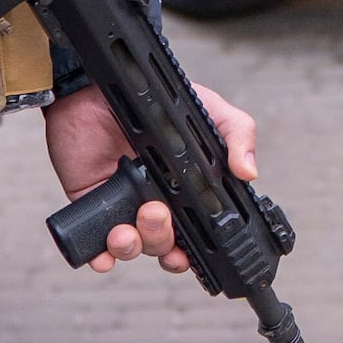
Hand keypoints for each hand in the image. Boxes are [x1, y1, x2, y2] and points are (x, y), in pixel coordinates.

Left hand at [45, 83, 260, 275]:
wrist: (102, 87)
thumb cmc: (156, 99)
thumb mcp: (208, 111)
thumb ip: (238, 133)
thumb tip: (250, 172)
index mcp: (185, 191)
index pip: (194, 233)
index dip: (194, 250)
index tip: (192, 252)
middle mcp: (155, 203)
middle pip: (163, 244)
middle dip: (161, 240)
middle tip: (155, 212)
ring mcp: (122, 205)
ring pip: (131, 247)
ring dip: (132, 248)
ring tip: (126, 229)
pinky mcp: (92, 204)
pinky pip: (94, 243)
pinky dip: (98, 255)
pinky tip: (102, 253)